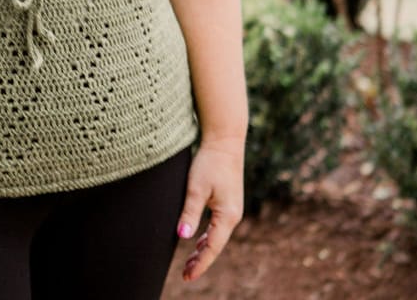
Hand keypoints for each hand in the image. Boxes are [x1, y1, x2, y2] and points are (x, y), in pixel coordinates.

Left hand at [176, 137, 244, 281]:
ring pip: (216, 236)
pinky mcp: (227, 201)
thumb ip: (189, 213)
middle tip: (185, 275)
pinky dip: (207, 237)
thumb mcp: (196, 188)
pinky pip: (217, 226)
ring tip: (189, 264)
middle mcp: (233, 215)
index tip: (187, 277)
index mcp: (227, 215)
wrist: (224, 141)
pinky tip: (198, 241)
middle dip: (201, 260)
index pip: (212, 247)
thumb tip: (183, 237)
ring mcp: (232, 209)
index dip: (200, 263)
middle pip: (215, 245)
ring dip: (204, 249)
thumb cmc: (210, 162)